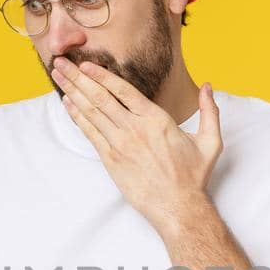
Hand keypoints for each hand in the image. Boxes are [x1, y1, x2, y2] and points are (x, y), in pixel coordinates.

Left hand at [51, 57, 221, 230]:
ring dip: (72, 92)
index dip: (101, 74)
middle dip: (77, 78)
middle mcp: (135, 129)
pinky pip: (90, 134)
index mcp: (156, 119)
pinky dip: (77, 117)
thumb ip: (210, 111)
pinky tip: (67, 104)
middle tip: (60, 63)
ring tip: (58, 77)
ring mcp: (121, 145)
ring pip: (92, 112)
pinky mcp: (112, 161)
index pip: (122, 90)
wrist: (179, 207)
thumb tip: (210, 86)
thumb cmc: (193, 176)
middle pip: (100, 97)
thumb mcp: (210, 141)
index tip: (85, 64)